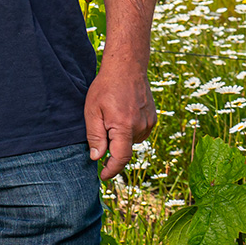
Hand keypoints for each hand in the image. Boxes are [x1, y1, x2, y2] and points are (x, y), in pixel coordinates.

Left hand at [83, 59, 155, 179]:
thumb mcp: (92, 111)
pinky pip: (139, 133)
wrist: (127, 68)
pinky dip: (128, 131)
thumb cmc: (106, 87)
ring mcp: (149, 122)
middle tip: (101, 130)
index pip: (121, 158)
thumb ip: (95, 136)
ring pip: (132, 142)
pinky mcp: (153, 118)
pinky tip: (121, 115)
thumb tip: (97, 158)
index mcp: (124, 127)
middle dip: (112, 148)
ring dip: (120, 138)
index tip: (103, 176)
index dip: (111, 170)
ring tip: (111, 117)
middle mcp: (140, 127)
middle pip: (125, 150)